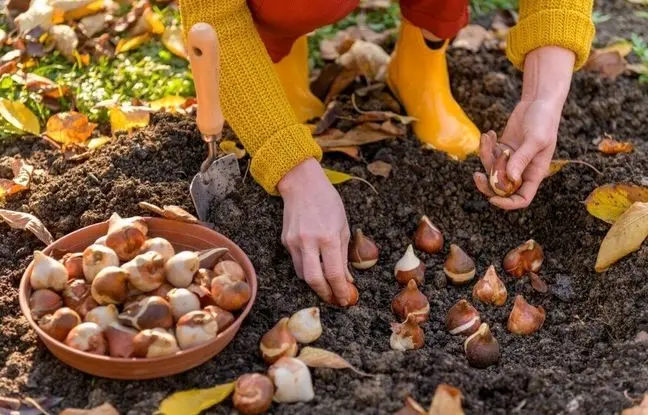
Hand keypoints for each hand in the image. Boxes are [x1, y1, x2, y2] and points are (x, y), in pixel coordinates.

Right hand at [277, 158, 351, 304]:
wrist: (302, 184)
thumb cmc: (327, 201)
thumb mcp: (343, 226)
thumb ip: (344, 255)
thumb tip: (346, 279)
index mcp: (329, 237)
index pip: (334, 273)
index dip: (340, 290)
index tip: (345, 299)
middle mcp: (309, 241)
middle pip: (314, 280)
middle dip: (325, 294)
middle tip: (334, 299)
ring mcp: (294, 242)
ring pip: (303, 274)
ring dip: (315, 283)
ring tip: (326, 285)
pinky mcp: (285, 241)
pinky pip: (296, 262)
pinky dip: (307, 268)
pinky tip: (315, 266)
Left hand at [473, 100, 559, 208]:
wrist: (538, 101)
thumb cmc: (544, 120)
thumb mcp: (536, 139)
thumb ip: (522, 158)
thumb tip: (510, 178)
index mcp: (534, 174)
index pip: (522, 198)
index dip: (508, 203)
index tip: (493, 199)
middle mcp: (522, 170)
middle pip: (502, 188)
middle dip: (487, 184)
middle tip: (477, 175)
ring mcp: (511, 160)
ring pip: (492, 170)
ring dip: (485, 156)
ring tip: (487, 138)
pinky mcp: (502, 149)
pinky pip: (489, 155)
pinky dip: (486, 146)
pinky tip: (489, 134)